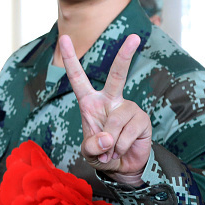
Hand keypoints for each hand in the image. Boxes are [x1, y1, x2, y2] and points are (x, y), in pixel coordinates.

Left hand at [59, 33, 151, 186]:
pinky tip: (122, 149)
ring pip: (116, 122)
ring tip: (111, 150)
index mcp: (90, 102)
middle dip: (125, 56)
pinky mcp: (141, 119)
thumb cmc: (101, 153)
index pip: (78, 78)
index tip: (63, 37)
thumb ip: (91, 146)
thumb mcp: (88, 152)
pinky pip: (127, 134)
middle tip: (134, 37)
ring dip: (111, 143)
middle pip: (117, 75)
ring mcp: (127, 107)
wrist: (122, 167)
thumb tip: (108, 137)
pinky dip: (120, 148)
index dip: (69, 59)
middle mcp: (110, 100)